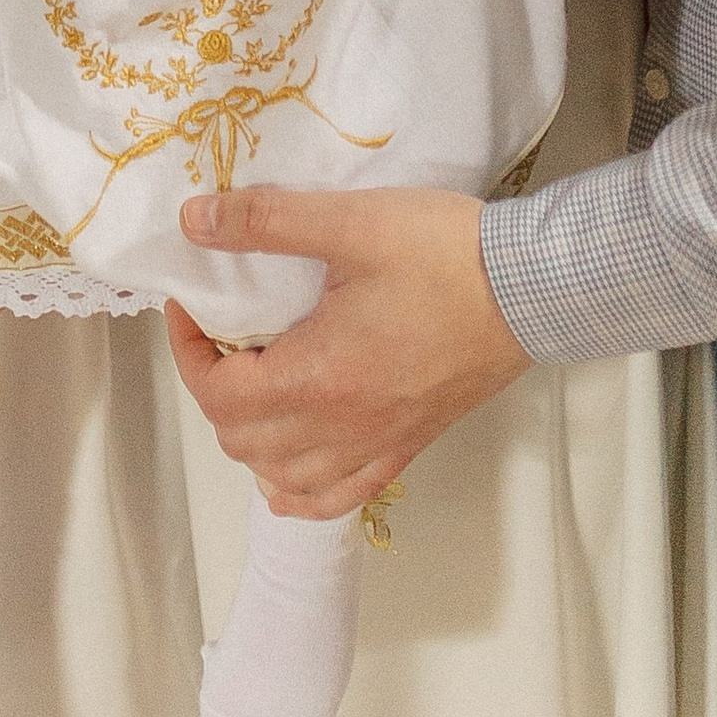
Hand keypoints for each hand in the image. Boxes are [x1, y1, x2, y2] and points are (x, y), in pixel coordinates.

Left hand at [163, 188, 530, 516]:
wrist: (529, 290)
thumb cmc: (443, 255)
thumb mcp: (349, 222)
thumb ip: (265, 222)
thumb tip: (194, 219)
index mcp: (319, 378)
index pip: (219, 395)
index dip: (187, 353)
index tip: (190, 307)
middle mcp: (342, 427)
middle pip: (242, 440)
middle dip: (213, 388)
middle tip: (221, 334)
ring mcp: (377, 444)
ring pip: (283, 478)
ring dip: (251, 439)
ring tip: (254, 382)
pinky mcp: (407, 445)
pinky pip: (339, 496)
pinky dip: (300, 490)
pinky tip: (290, 466)